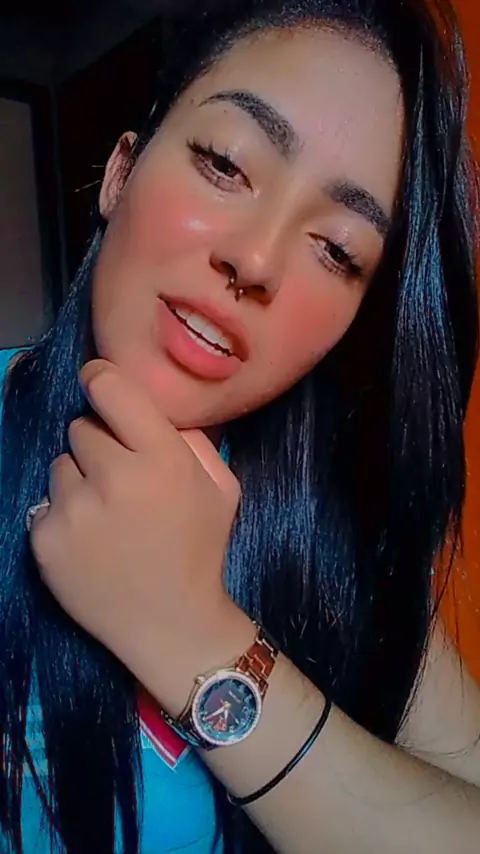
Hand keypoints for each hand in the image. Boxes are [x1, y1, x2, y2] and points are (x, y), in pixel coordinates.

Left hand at [30, 360, 252, 713]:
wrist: (172, 624)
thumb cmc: (202, 550)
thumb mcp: (222, 487)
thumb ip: (192, 437)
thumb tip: (154, 405)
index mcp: (161, 459)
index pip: (108, 387)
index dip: (102, 381)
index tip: (102, 388)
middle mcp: (113, 477)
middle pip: (81, 427)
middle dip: (100, 444)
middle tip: (120, 477)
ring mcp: (73, 510)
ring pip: (60, 465)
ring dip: (78, 480)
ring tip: (104, 514)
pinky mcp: (44, 540)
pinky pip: (44, 505)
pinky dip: (63, 517)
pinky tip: (88, 542)